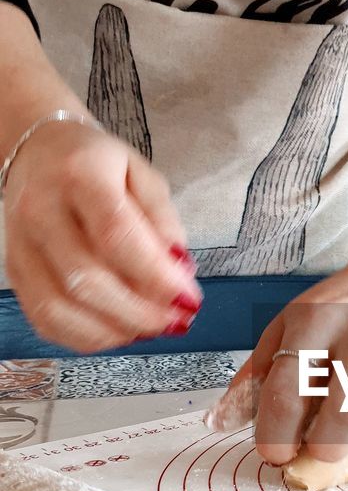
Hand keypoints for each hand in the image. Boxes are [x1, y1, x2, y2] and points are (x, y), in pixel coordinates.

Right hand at [4, 120, 202, 351]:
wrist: (38, 153)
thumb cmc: (96, 164)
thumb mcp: (143, 175)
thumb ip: (164, 221)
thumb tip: (178, 271)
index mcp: (80, 175)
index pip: (116, 235)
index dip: (156, 277)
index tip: (188, 299)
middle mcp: (41, 210)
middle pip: (85, 280)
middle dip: (140, 313)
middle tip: (175, 320)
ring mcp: (21, 244)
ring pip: (60, 308)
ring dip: (114, 331)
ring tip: (150, 328)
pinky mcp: (15, 272)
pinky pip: (45, 320)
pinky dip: (86, 336)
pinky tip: (118, 329)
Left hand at [208, 258, 347, 464]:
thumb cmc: (342, 312)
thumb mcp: (289, 329)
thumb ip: (256, 377)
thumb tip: (217, 422)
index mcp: (315, 318)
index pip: (287, 389)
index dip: (276, 435)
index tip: (277, 456)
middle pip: (345, 408)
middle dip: (329, 444)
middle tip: (326, 449)